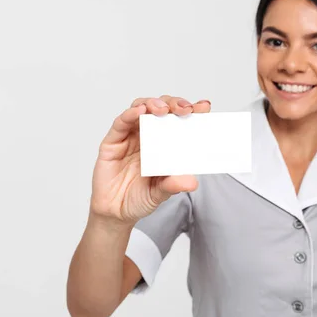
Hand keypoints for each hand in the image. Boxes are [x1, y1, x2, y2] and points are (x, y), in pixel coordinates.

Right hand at [90, 95, 211, 225]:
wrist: (115, 212)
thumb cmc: (140, 197)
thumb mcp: (161, 193)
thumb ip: (173, 185)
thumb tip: (192, 181)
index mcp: (165, 143)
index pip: (179, 121)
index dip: (192, 110)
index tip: (204, 107)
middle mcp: (148, 135)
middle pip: (162, 108)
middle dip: (174, 104)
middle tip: (185, 109)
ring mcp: (130, 136)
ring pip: (141, 108)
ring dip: (153, 104)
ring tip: (163, 109)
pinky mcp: (112, 142)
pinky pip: (121, 123)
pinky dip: (130, 114)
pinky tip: (140, 111)